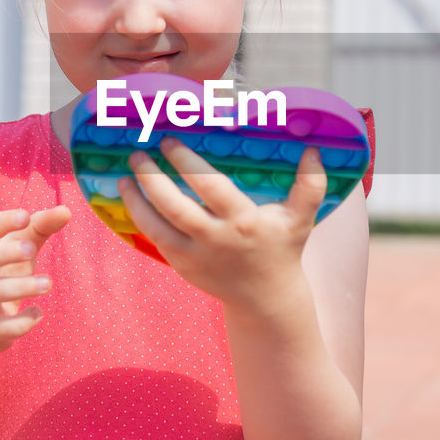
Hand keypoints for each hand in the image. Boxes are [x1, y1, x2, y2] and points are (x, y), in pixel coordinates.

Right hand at [0, 205, 70, 355]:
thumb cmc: (2, 276)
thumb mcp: (20, 250)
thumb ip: (41, 228)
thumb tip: (66, 211)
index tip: (25, 216)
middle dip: (2, 253)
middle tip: (31, 249)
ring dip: (19, 287)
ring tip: (48, 284)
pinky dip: (19, 323)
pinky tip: (38, 313)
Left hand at [117, 138, 327, 311]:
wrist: (265, 298)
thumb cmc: (282, 249)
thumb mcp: (301, 218)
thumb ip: (311, 184)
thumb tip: (314, 149)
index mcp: (243, 221)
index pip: (209, 187)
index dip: (186, 163)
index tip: (170, 141)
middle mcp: (216, 239)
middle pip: (174, 207)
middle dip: (152, 178)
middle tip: (138, 153)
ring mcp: (195, 256)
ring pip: (156, 226)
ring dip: (136, 200)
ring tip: (125, 176)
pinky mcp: (182, 266)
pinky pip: (155, 239)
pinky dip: (140, 218)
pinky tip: (132, 198)